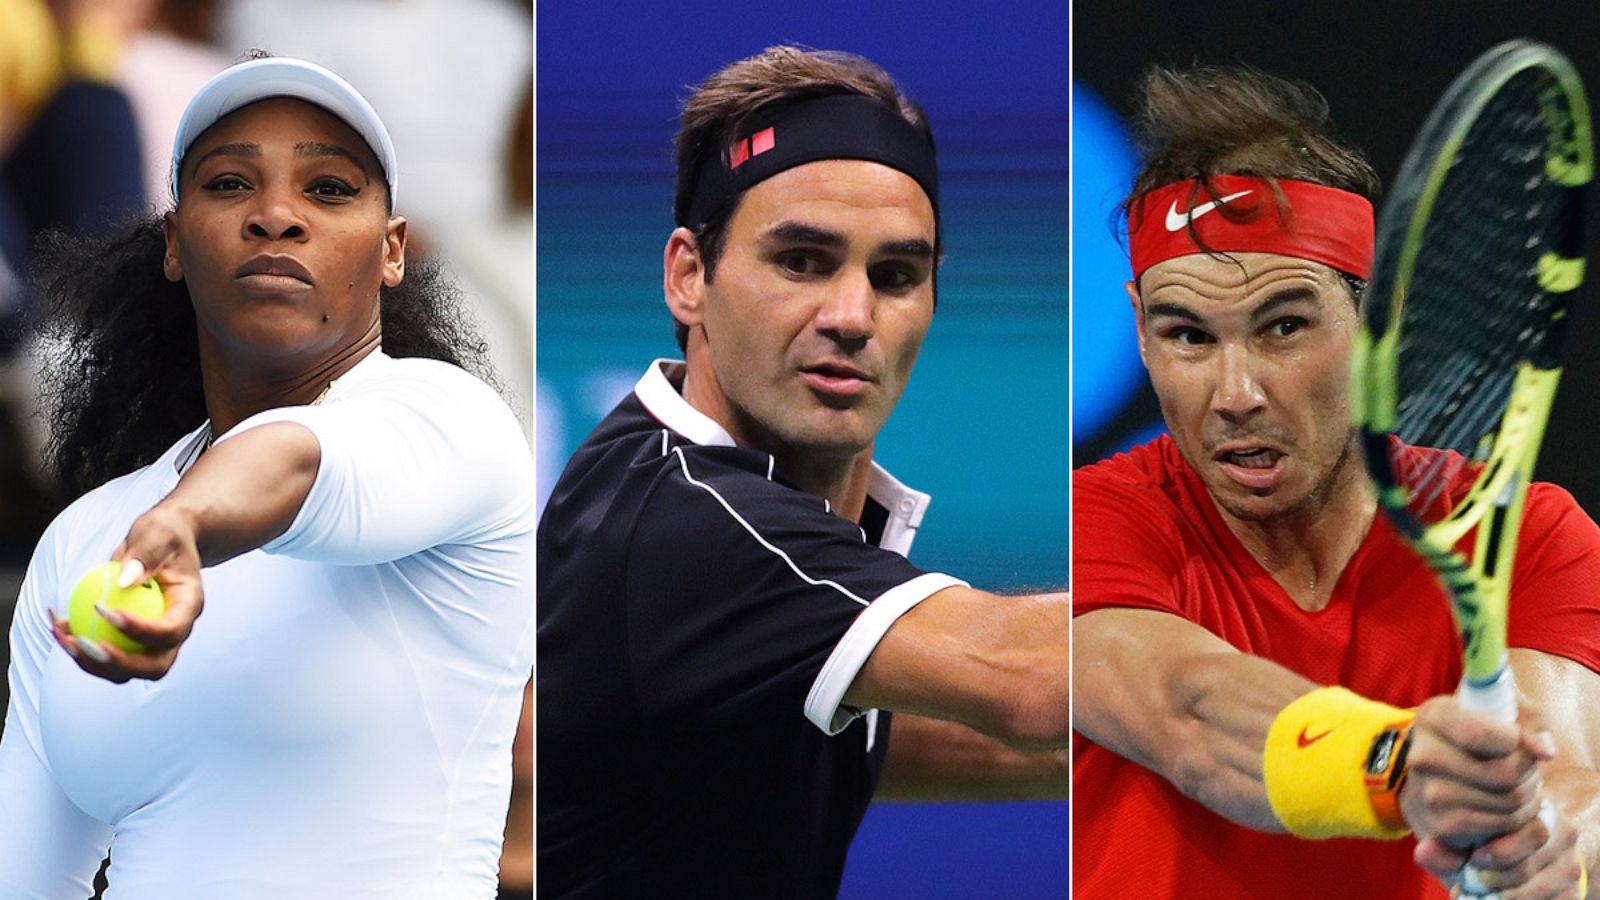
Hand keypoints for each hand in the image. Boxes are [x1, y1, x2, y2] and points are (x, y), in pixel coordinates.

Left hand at [51, 505, 204, 682]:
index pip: (170, 632)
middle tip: (83, 643)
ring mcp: (154, 642)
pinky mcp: (132, 642)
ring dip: (92, 661)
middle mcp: (176, 632)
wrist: (164, 543)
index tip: (101, 609)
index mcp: (189, 607)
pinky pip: (106, 656)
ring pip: (127, 671)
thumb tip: (124, 581)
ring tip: (63, 635)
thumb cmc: (163, 534)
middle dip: (117, 664)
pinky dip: (81, 648)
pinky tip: (59, 625)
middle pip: (154, 666)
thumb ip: (145, 555)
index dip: (138, 630)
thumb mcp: (157, 534)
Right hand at [1401, 696, 1578, 896]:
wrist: (1444, 775)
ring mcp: (1428, 793)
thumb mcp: (1507, 716)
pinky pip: (1498, 829)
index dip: (1514, 742)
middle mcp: (1423, 756)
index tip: (1517, 742)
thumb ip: (1531, 726)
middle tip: (1526, 771)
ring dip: (1527, 800)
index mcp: (1433, 717)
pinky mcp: (1440, 826)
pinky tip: (1507, 810)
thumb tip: (1545, 752)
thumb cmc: (1485, 738)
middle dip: (1530, 775)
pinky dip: (1514, 823)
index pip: (1477, 735)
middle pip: (1504, 774)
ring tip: (1518, 789)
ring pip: (1508, 803)